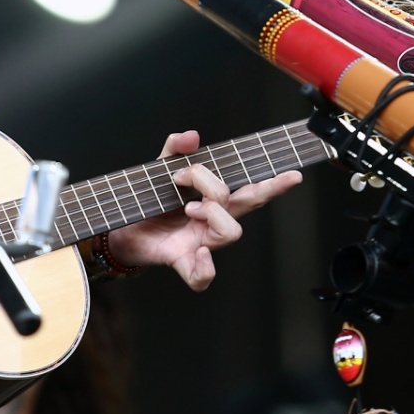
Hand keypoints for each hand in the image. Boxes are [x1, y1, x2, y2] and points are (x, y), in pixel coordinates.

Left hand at [106, 130, 303, 290]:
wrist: (120, 228)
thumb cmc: (146, 202)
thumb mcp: (158, 169)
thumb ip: (173, 150)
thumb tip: (191, 136)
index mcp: (214, 199)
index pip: (249, 188)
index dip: (273, 183)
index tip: (293, 174)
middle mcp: (213, 221)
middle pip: (250, 205)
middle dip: (263, 189)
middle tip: (269, 176)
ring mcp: (201, 242)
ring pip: (231, 231)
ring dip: (213, 212)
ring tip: (190, 207)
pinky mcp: (183, 260)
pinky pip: (202, 276)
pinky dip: (205, 267)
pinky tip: (199, 252)